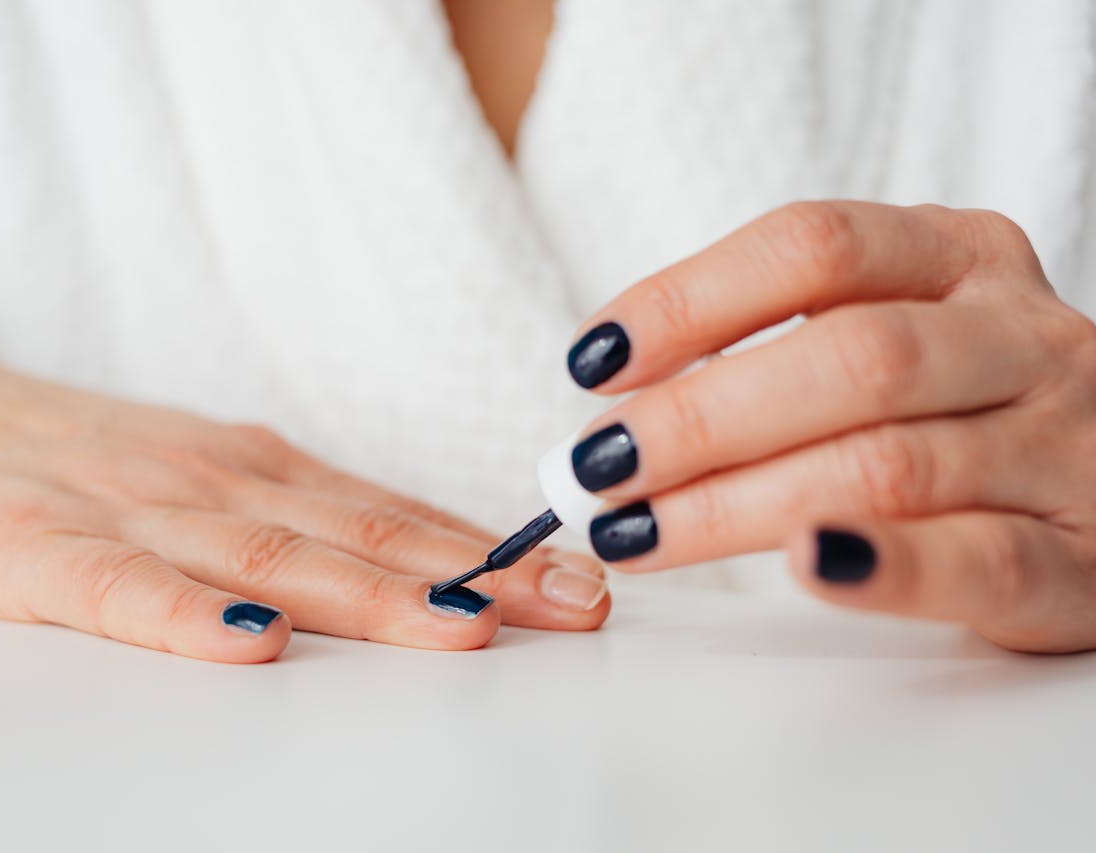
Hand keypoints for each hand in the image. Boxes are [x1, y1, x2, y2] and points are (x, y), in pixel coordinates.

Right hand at [0, 332, 607, 661]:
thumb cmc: (88, 462)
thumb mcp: (212, 478)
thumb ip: (306, 519)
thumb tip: (430, 559)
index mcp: (260, 469)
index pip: (394, 513)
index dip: (493, 551)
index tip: (579, 582)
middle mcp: (216, 480)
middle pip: (361, 535)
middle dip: (476, 576)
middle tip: (571, 606)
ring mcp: (131, 508)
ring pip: (267, 555)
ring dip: (374, 592)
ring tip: (464, 625)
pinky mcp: (37, 550)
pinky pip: (121, 589)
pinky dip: (191, 616)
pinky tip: (253, 644)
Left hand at [564, 201, 1095, 651]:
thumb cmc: (974, 406)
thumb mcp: (900, 333)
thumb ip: (783, 349)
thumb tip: (620, 404)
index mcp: (963, 258)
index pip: (814, 245)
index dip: (690, 298)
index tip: (594, 359)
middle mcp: (1023, 337)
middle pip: (850, 358)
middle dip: (701, 417)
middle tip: (596, 466)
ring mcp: (1065, 446)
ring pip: (890, 463)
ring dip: (741, 502)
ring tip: (639, 531)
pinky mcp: (1085, 559)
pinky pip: (980, 561)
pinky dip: (884, 567)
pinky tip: (804, 566)